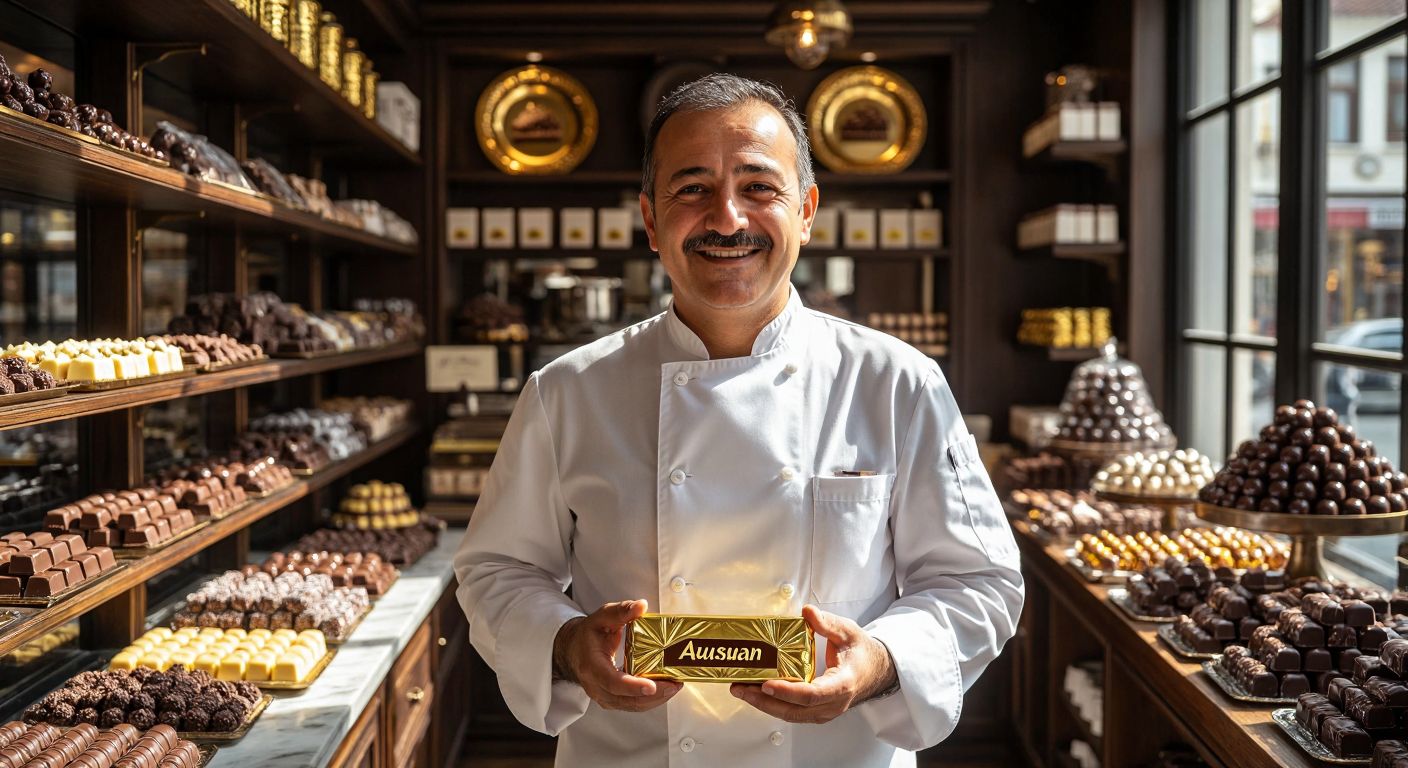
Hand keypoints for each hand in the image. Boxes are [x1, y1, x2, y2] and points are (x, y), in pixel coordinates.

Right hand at [553, 599, 682, 711]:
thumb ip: (621, 611)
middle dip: (654, 695)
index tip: (651, 686)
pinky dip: (651, 700)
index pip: (612, 681)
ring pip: (632, 706)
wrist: (573, 651)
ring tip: (675, 686)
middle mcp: (596, 686)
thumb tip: (641, 606)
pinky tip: (665, 689)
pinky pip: (633, 705)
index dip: (632, 686)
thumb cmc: (587, 635)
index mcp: (591, 666)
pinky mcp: (612, 701)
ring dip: (656, 699)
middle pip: (627, 699)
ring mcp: (604, 696)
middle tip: (674, 685)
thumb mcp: (601, 617)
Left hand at [730, 604, 895, 723]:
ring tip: (741, 689)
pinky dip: (772, 704)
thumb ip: (827, 623)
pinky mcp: (816, 712)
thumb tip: (808, 612)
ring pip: (790, 715)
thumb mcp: (848, 631)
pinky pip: (792, 712)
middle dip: (764, 701)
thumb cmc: (862, 653)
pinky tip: (756, 692)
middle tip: (740, 687)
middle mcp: (832, 703)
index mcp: (842, 684)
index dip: (787, 691)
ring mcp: (824, 711)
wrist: (875, 671)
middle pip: (794, 710)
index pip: (811, 694)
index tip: (766, 684)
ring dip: (763, 704)